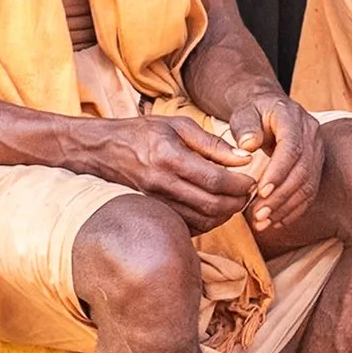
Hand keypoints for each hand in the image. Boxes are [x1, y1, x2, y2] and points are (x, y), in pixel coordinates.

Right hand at [78, 116, 257, 232]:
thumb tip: (244, 158)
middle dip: (237, 202)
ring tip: (235, 201)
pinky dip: (207, 222)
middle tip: (249, 193)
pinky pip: (187, 227)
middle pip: (211, 205)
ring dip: (225, 215)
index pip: (214, 179)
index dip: (239, 184)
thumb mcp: (177, 125)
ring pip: (201, 221)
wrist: (99, 150)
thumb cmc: (141, 133)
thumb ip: (212, 143)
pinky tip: (215, 209)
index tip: (252, 181)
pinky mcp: (152, 214)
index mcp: (168, 157)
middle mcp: (160, 184)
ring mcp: (154, 202)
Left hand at [230, 94, 327, 236]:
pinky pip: (310, 192)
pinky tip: (276, 221)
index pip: (291, 147)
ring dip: (285, 207)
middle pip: (302, 170)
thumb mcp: (244, 113)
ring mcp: (317, 150)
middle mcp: (311, 134)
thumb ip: (245, 127)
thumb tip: (248, 145)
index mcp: (293, 117)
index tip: (260, 192)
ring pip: (308, 184)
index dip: (278, 172)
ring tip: (263, 222)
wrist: (268, 108)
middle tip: (258, 215)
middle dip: (280, 196)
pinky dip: (294, 209)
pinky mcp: (316, 166)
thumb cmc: (253, 112)